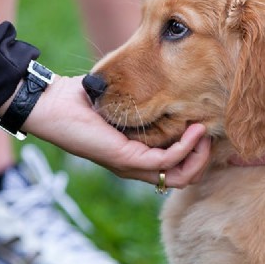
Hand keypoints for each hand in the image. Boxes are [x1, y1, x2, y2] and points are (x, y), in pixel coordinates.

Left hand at [25, 75, 211, 187]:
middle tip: (211, 133)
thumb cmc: (82, 99)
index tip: (208, 128)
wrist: (53, 105)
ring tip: (205, 131)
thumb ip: (144, 102)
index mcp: (137, 155)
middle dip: (205, 158)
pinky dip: (186, 147)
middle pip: (185, 178)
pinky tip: (194, 129)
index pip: (178, 168)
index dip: (198, 153)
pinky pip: (168, 161)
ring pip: (181, 176)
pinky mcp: (126, 159)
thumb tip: (167, 85)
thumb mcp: (121, 100)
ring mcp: (132, 166)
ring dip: (200, 155)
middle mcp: (137, 166)